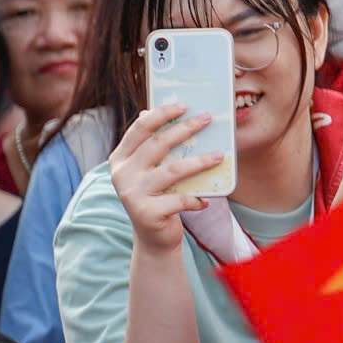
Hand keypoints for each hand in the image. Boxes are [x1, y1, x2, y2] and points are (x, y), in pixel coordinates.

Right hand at [111, 103, 222, 251]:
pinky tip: (206, 200)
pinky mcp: (146, 213)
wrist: (154, 237)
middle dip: (185, 129)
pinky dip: (195, 199)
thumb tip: (175, 114)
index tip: (185, 105)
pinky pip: (179, 200)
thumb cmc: (159, 195)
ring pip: (172, 171)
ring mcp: (132, 193)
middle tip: (208, 119)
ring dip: (200, 162)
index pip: (140, 128)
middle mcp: (122, 174)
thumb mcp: (155, 170)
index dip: (162, 114)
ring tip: (220, 156)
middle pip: (157, 144)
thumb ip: (158, 146)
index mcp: (121, 158)